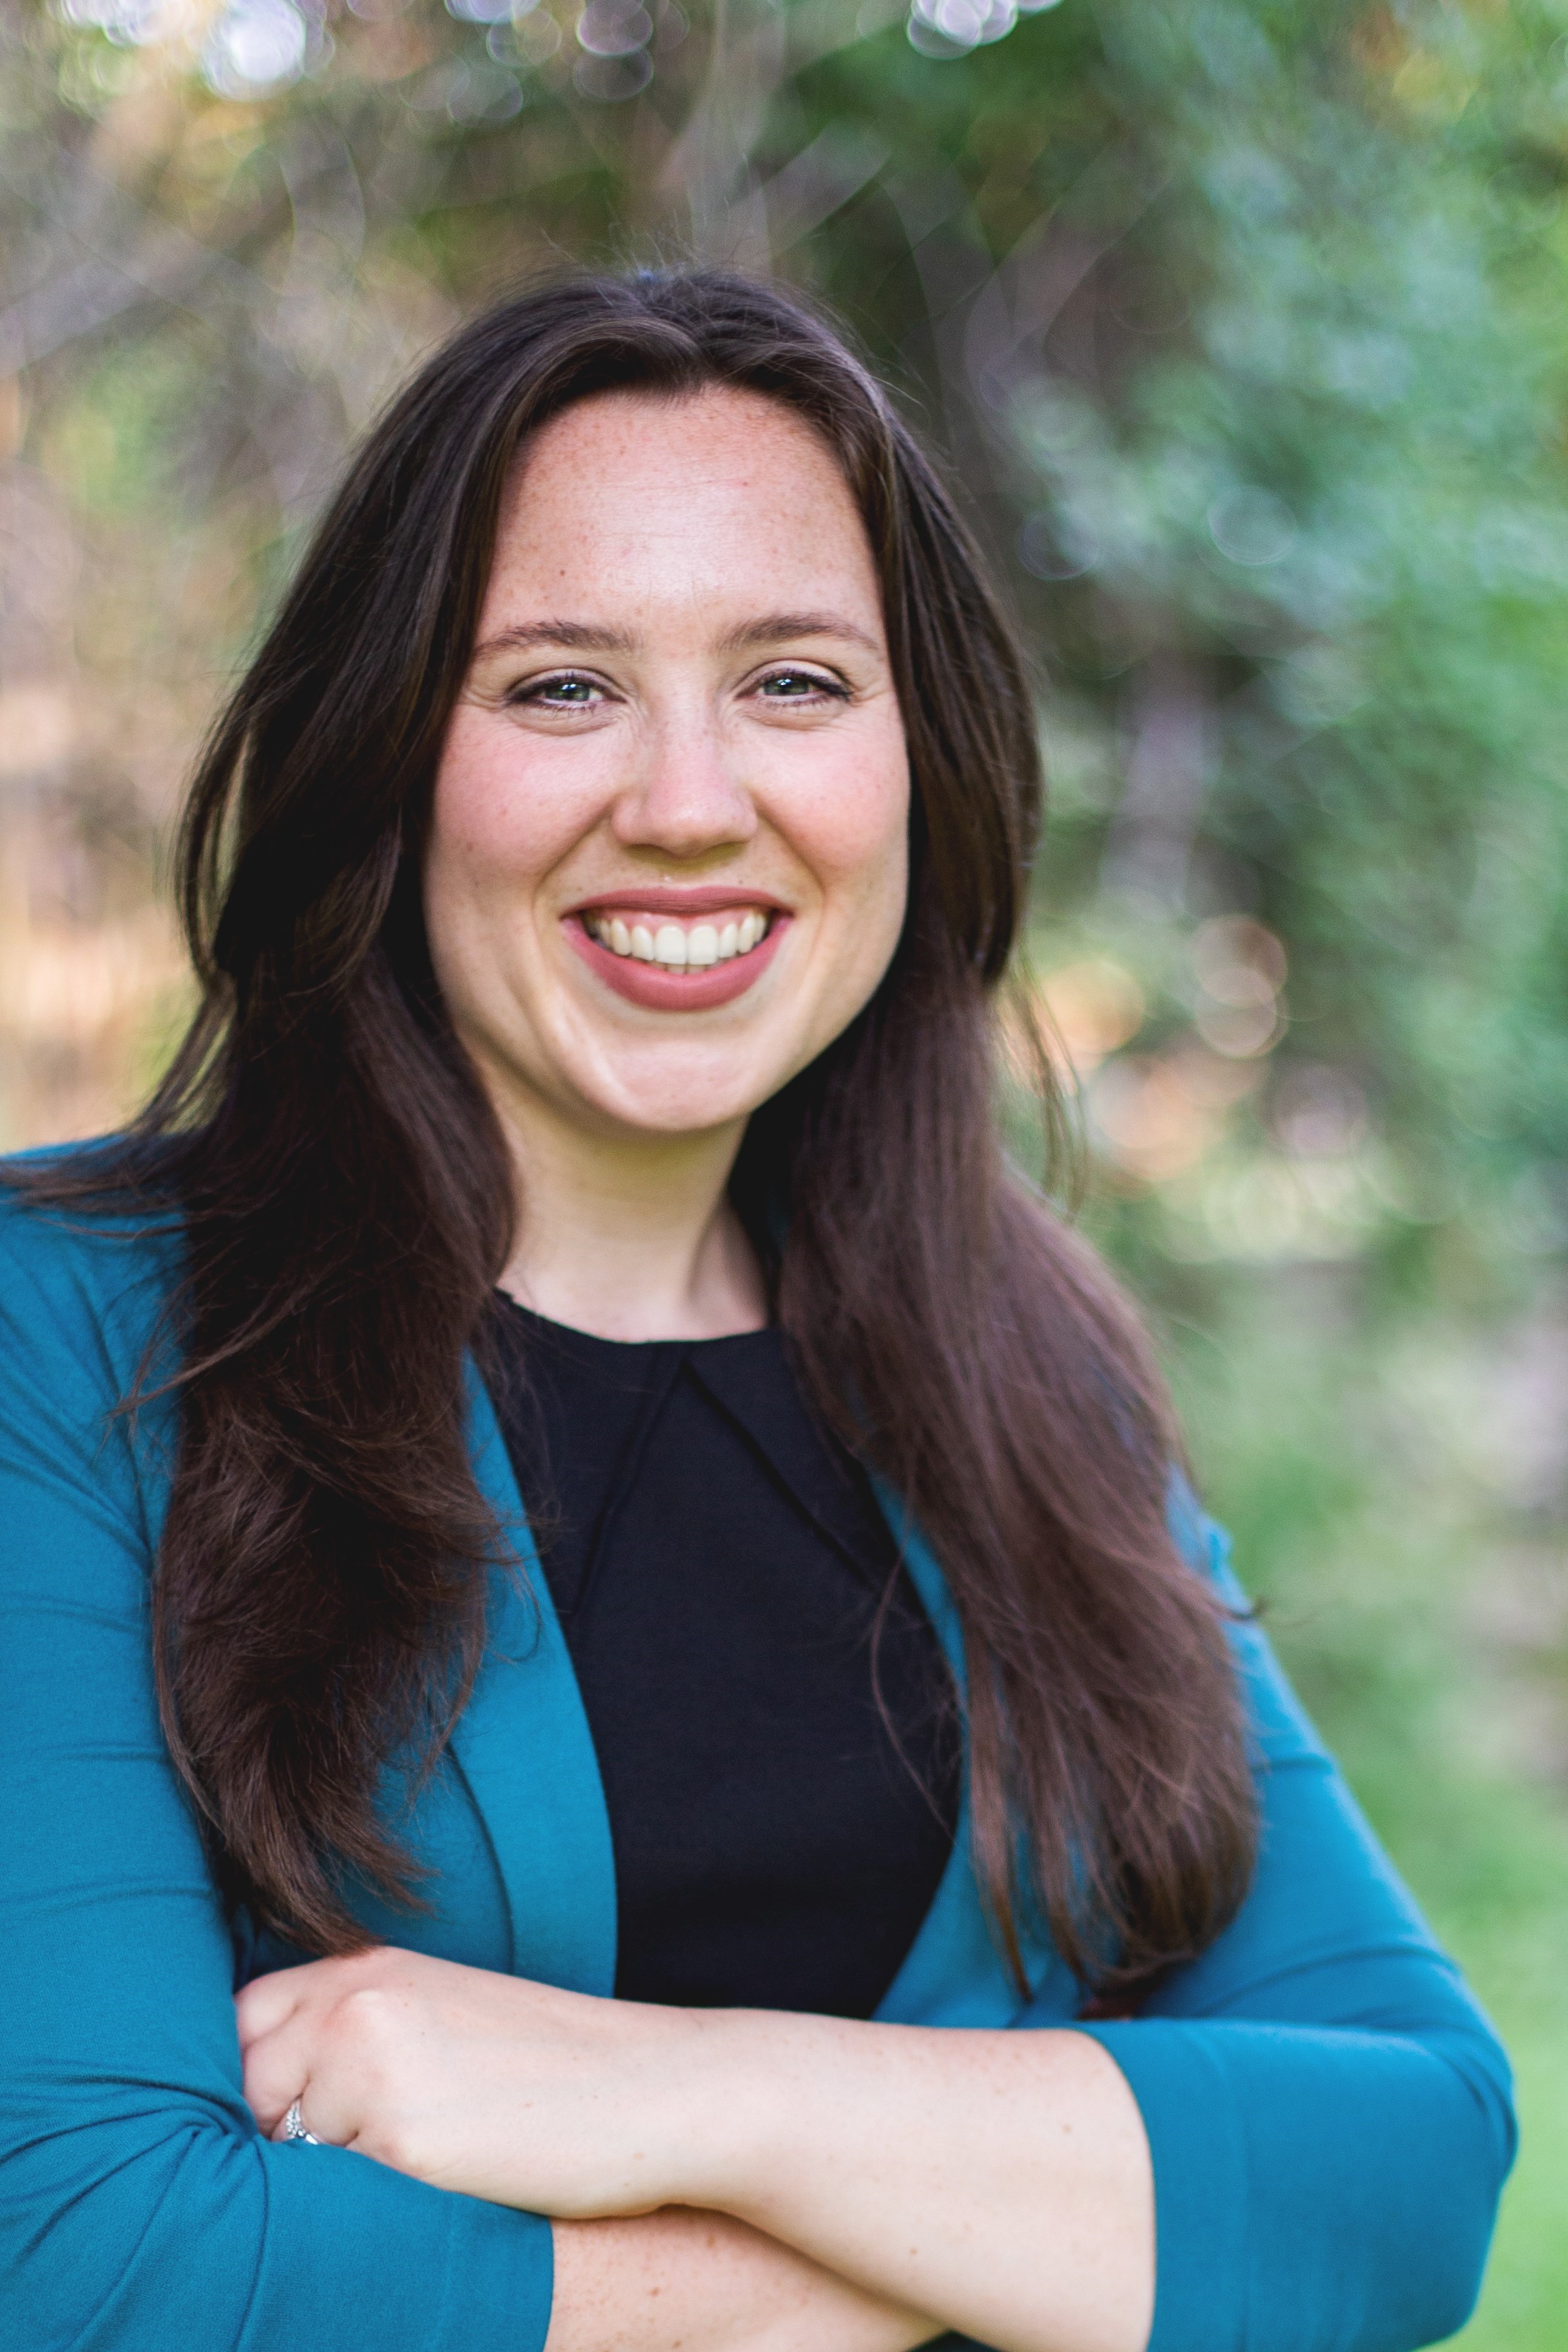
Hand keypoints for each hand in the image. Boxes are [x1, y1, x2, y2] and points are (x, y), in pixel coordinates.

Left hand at [235, 1945, 715, 2214]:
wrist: (658, 2091)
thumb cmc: (556, 2072)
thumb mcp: (444, 2019)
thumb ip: (357, 2035)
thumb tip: (271, 2108)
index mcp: (370, 1968)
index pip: (244, 2023)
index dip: (255, 2082)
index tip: (290, 2125)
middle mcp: (358, 2003)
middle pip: (249, 2088)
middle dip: (278, 2137)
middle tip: (349, 2166)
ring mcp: (374, 2068)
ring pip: (285, 2152)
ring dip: (323, 2179)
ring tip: (414, 2175)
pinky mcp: (401, 2141)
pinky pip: (334, 2200)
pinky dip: (366, 2212)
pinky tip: (433, 2196)